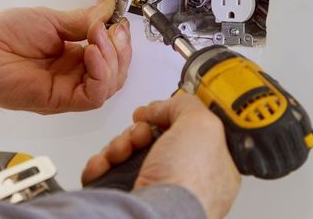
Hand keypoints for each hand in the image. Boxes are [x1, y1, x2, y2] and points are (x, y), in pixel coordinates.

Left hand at [0, 0, 131, 113]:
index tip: (118, 21)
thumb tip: (108, 8)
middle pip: (115, 73)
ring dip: (112, 60)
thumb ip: (83, 19)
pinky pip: (93, 96)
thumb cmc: (3, 35)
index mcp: (72, 55)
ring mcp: (67, 89)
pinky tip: (92, 54)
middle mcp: (73, 74)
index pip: (110, 55)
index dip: (119, 41)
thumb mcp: (51, 20)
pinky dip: (100, 75)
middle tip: (112, 29)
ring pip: (109, 86)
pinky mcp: (59, 100)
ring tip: (98, 37)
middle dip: (121, 50)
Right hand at [81, 93, 240, 218]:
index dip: (169, 118)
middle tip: (140, 134)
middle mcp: (182, 180)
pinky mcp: (126, 198)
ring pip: (127, 154)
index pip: (187, 132)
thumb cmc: (188, 183)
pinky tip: (104, 163)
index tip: (157, 112)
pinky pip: (106, 172)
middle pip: (152, 140)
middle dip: (137, 131)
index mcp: (211, 166)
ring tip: (120, 152)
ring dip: (117, 145)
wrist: (154, 218)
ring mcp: (153, 191)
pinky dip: (101, 164)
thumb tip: (162, 106)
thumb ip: (186, 105)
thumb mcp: (202, 125)